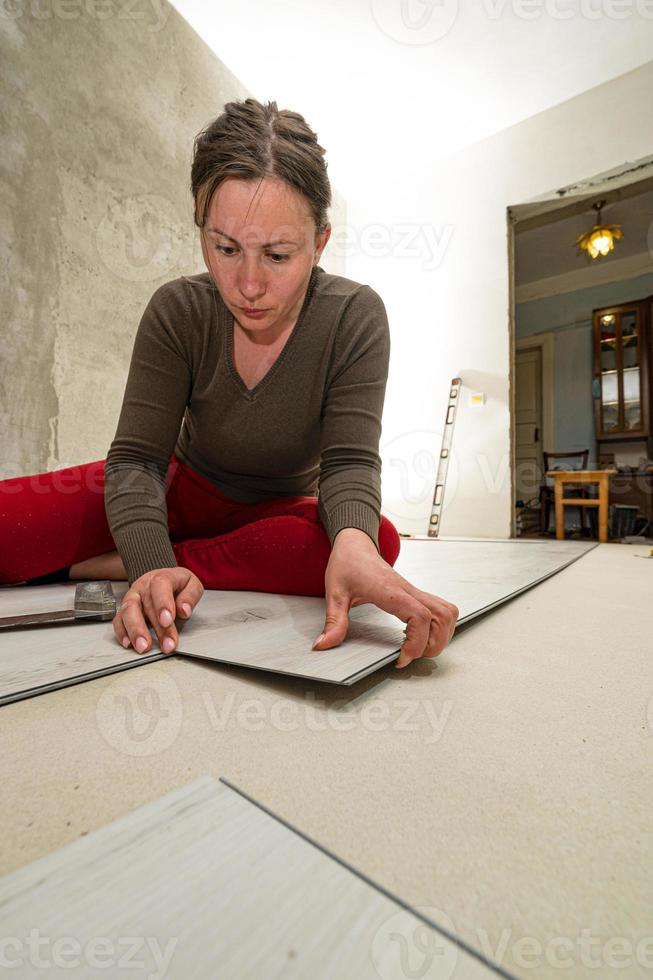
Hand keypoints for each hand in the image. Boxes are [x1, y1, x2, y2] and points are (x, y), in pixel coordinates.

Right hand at [113, 566, 203, 654]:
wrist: (162, 580)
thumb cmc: (177, 584)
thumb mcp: (191, 584)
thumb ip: (190, 595)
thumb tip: (184, 610)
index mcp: (161, 578)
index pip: (160, 586)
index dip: (163, 604)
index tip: (167, 620)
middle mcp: (143, 587)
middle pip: (145, 605)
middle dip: (156, 628)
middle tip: (165, 645)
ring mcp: (132, 598)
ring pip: (128, 612)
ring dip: (135, 631)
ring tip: (144, 647)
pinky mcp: (125, 610)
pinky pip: (119, 620)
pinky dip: (121, 633)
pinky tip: (129, 644)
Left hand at [312, 529, 458, 667]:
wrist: (354, 544)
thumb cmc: (347, 563)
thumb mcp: (334, 594)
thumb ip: (333, 621)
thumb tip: (324, 645)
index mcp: (389, 590)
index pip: (419, 617)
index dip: (417, 643)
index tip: (401, 658)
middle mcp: (407, 590)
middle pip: (441, 617)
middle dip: (433, 644)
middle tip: (411, 656)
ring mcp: (414, 590)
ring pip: (446, 612)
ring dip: (441, 634)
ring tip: (419, 648)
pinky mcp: (415, 593)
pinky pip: (440, 608)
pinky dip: (439, 625)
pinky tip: (419, 634)